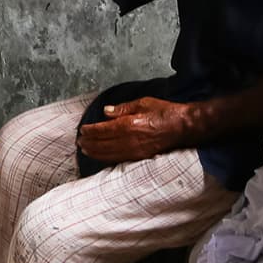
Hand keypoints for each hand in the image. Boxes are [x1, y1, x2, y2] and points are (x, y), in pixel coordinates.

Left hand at [77, 97, 197, 163]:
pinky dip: (106, 158)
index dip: (90, 131)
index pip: (102, 130)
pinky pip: (118, 159)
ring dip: (95, 152)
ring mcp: (134, 151)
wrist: (182, 127)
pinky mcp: (139, 156)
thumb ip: (122, 109)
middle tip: (79, 141)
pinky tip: (100, 156)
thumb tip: (105, 112)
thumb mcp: (142, 103)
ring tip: (85, 150)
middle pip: (102, 144)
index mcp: (129, 125)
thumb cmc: (164, 112)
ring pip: (108, 154)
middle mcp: (129, 140)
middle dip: (89, 143)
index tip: (82, 130)